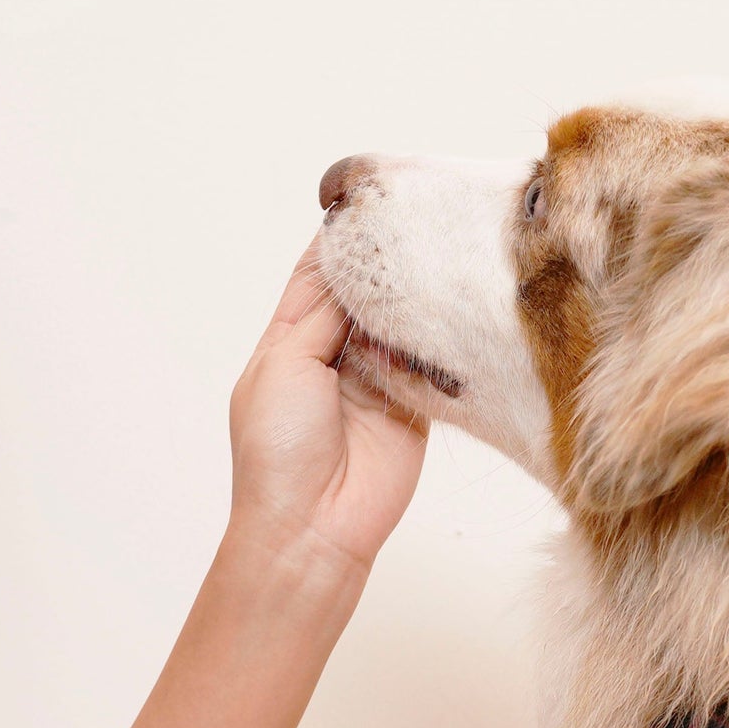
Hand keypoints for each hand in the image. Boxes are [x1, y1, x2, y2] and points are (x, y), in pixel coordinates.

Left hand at [227, 238, 428, 576]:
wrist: (312, 526)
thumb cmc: (277, 452)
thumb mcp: (285, 363)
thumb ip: (322, 314)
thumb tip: (356, 272)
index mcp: (290, 340)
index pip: (318, 277)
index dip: (340, 242)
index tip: (368, 202)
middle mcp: (335, 355)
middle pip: (365, 295)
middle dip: (386, 265)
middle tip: (417, 224)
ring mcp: (377, 381)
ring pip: (402, 324)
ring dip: (415, 300)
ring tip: (438, 258)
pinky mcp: (415, 408)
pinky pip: (432, 365)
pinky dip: (439, 342)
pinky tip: (451, 309)